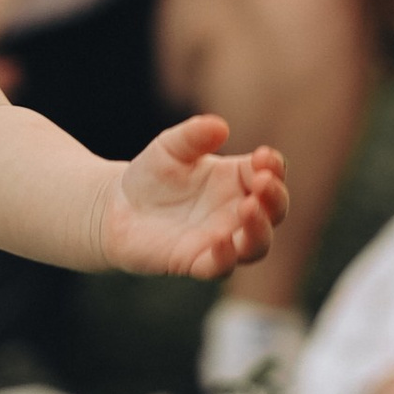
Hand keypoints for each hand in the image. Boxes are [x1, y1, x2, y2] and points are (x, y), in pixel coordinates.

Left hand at [96, 113, 288, 280]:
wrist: (118, 206)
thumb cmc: (152, 174)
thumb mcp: (170, 146)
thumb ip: (193, 136)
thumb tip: (219, 126)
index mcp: (237, 180)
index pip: (270, 174)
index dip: (274, 167)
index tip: (264, 157)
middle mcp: (235, 212)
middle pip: (274, 211)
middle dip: (275, 197)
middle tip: (264, 181)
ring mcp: (220, 239)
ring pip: (256, 245)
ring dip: (259, 228)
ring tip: (250, 206)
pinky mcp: (196, 262)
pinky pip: (220, 267)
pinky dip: (226, 257)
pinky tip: (220, 240)